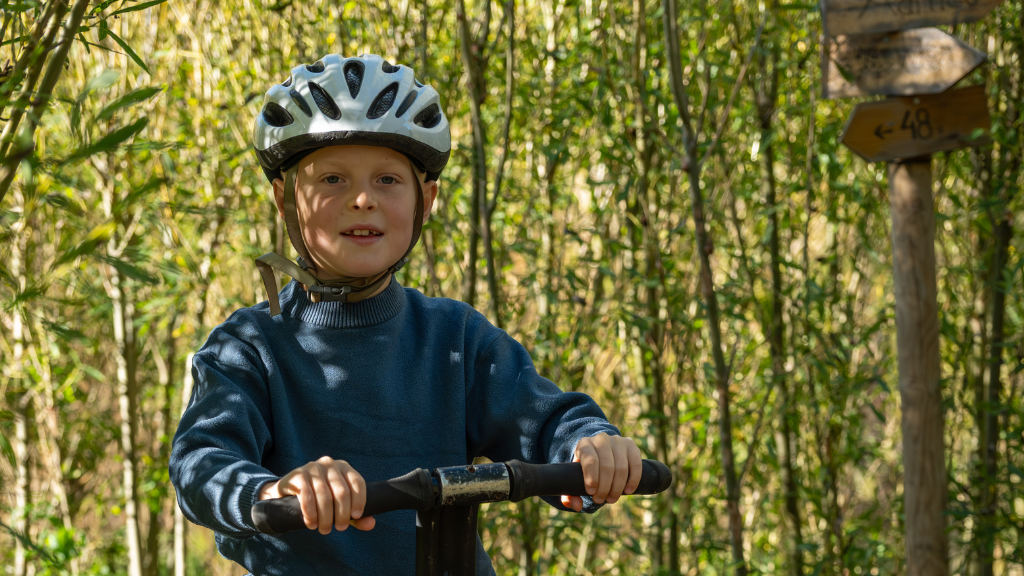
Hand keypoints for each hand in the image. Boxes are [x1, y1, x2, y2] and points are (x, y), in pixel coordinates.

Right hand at [259, 456, 375, 533]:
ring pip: (324, 496)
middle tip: (340, 528)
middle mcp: (330, 464)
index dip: (359, 500)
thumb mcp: (338, 504)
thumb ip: (355, 515)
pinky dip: (311, 513)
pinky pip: (307, 496)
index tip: (356, 516)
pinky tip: (311, 523)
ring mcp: (313, 468)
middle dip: (342, 514)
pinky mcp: (298, 475)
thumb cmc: (320, 498)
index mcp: (344, 467)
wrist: (288, 491)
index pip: (357, 482)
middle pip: (342, 492)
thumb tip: (371, 524)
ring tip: (324, 529)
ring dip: (326, 517)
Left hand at [561, 433, 641, 511]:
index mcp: (585, 444)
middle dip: (604, 488)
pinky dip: (633, 480)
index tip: (591, 492)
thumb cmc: (585, 468)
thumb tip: (577, 506)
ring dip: (617, 487)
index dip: (592, 478)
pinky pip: (635, 464)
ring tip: (611, 499)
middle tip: (601, 500)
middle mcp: (601, 439)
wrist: (599, 451)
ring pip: (621, 467)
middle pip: (607, 466)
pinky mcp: (631, 445)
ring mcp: (618, 441)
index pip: (590, 460)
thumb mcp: (574, 478)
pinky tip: (627, 491)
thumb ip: (569, 494)